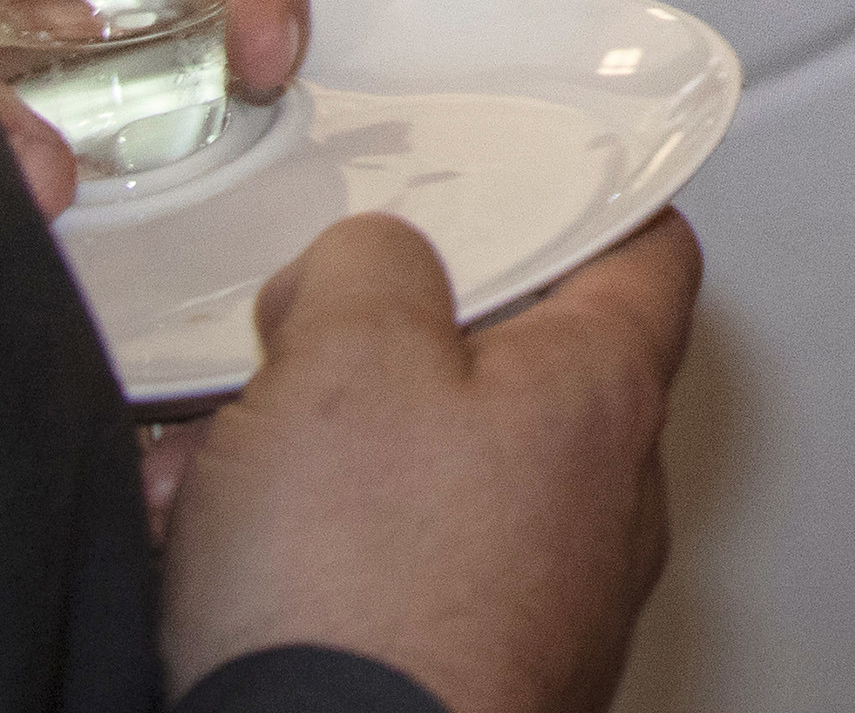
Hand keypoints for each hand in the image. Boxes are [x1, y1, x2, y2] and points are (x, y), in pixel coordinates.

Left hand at [0, 0, 310, 217]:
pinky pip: (67, 156)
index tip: (260, 31)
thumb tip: (47, 183)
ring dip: (173, 110)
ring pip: (122, 79)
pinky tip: (113, 210)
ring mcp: (1, 73)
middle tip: (263, 78)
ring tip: (206, 149)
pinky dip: (102, 181)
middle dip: (230, 25)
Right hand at [152, 209, 701, 712]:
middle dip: (373, 362)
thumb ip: (366, 266)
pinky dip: (300, 570)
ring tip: (211, 492)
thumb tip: (360, 272)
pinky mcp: (469, 679)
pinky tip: (211, 582)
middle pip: (501, 374)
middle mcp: (597, 504)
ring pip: (420, 485)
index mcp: (600, 391)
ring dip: (309, 471)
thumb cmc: (370, 603)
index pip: (644, 253)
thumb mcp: (347, 352)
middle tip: (291, 364)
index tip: (524, 190)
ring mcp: (540, 604)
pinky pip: (383, 585)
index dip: (580, 203)